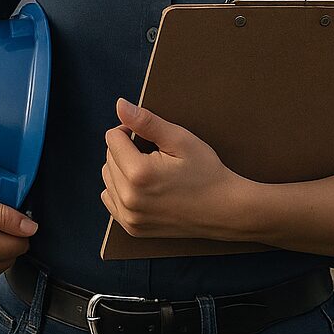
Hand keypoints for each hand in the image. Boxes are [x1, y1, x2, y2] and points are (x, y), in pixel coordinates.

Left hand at [101, 97, 258, 240]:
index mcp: (139, 174)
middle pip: (108, 158)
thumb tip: (120, 105)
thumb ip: (146, 121)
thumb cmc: (207, 172)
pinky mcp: (133, 228)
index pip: (112, 138)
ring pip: (107, 178)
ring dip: (122, 169)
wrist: (225, 210)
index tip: (149, 137)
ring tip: (151, 170)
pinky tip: (143, 187)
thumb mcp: (180, 140)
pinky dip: (121, 189)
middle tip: (154, 154)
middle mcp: (129, 199)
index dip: (130, 131)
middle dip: (125, 150)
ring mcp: (130, 217)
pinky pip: (110, 199)